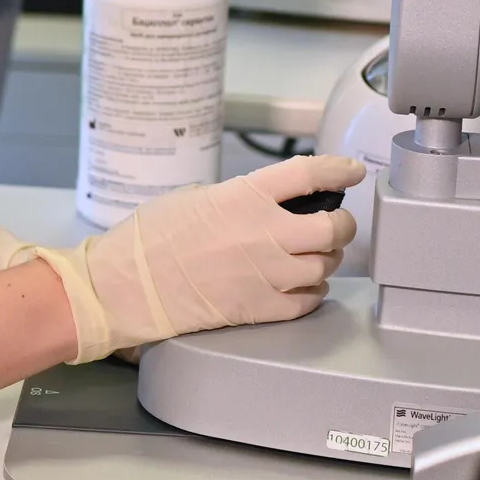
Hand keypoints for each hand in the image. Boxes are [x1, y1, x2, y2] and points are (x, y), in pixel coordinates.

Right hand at [32, 156, 362, 362]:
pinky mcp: (259, 308)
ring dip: (326, 260)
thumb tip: (264, 203)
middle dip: (341, 225)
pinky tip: (303, 287)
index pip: (309, 174)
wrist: (127, 286)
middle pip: (333, 227)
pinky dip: (312, 293)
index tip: (352, 171)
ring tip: (315, 258)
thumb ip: (238, 197)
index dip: (338, 170)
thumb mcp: (196, 197)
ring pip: (325, 266)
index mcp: (245, 196)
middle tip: (336, 225)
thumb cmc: (150, 239)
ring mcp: (266, 274)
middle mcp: (264, 233)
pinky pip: (307, 301)